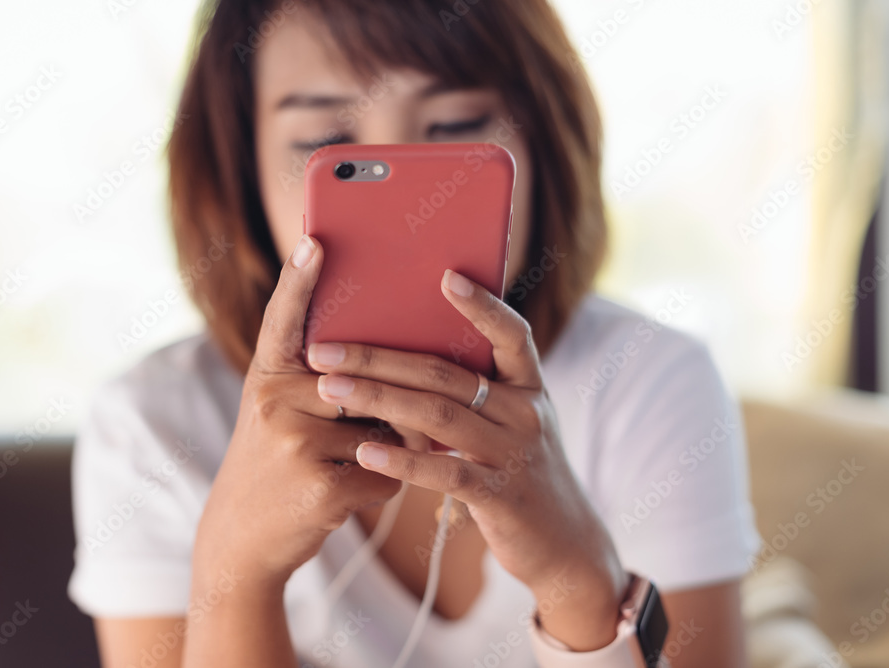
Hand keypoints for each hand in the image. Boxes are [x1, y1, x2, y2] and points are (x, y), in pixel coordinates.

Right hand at [192, 235, 402, 588]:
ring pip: (384, 430)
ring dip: (388, 449)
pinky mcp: (321, 487)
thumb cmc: (275, 462)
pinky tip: (352, 491)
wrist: (239, 537)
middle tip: (389, 417)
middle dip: (388, 403)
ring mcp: (295, 443)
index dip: (299, 280)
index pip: (284, 320)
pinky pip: (386, 471)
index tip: (315, 241)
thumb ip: (319, 383)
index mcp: (267, 377)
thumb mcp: (280, 412)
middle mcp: (274, 402)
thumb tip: (393, 366)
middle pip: (365, 381)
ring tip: (348, 463)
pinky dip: (385, 483)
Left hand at [306, 269, 627, 649]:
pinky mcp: (500, 497)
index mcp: (530, 386)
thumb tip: (406, 355)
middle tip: (324, 348)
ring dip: (377, 398)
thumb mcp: (511, 422)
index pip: (511, 334)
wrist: (564, 543)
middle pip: (446, 374)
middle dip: (380, 357)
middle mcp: (526, 413)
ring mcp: (514, 454)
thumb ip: (476, 391)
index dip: (481, 305)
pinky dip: (402, 461)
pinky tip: (365, 451)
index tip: (445, 276)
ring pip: (438, 416)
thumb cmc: (521, 471)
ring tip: (328, 387)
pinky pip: (445, 472)